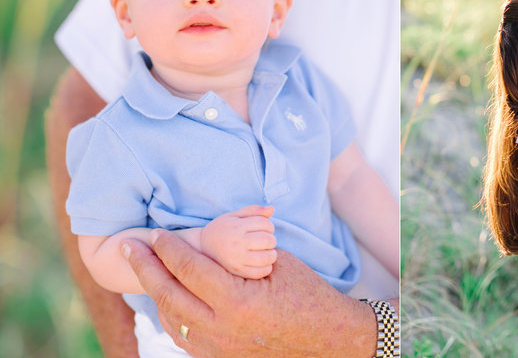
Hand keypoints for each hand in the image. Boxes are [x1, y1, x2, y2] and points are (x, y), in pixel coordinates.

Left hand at [123, 231, 378, 356]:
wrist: (327, 340)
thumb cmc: (308, 294)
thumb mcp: (278, 264)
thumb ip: (241, 254)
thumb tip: (211, 238)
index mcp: (238, 301)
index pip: (190, 269)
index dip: (170, 248)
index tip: (156, 233)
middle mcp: (221, 329)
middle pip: (169, 295)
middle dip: (146, 268)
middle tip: (129, 247)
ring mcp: (218, 349)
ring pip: (170, 319)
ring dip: (155, 291)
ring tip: (145, 268)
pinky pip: (182, 336)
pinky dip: (170, 314)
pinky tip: (167, 297)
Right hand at [201, 205, 276, 278]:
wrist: (201, 248)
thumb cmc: (221, 229)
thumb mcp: (233, 216)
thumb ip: (253, 211)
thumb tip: (272, 209)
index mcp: (236, 226)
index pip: (265, 224)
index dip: (269, 225)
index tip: (265, 229)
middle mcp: (237, 242)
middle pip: (268, 240)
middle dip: (271, 239)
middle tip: (266, 241)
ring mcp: (236, 259)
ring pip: (267, 257)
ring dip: (271, 254)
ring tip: (266, 252)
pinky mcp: (236, 272)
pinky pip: (260, 272)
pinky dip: (266, 268)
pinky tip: (262, 263)